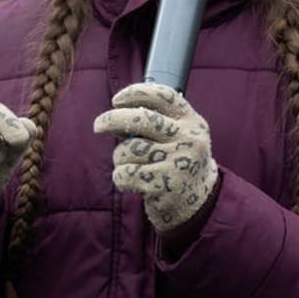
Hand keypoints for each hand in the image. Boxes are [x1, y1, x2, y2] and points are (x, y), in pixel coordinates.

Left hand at [93, 83, 218, 231]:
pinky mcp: (163, 185)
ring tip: (132, 165)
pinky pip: (125, 173)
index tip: (117, 100)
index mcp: (192, 122)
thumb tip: (115, 118)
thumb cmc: (179, 164)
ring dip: (120, 157)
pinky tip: (131, 182)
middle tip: (98, 125)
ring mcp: (177, 162)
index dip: (136, 92)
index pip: (164, 96)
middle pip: (140, 119)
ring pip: (129, 149)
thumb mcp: (180, 137)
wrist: (200, 204)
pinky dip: (120, 177)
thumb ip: (157, 123)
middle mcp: (188, 139)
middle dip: (112, 119)